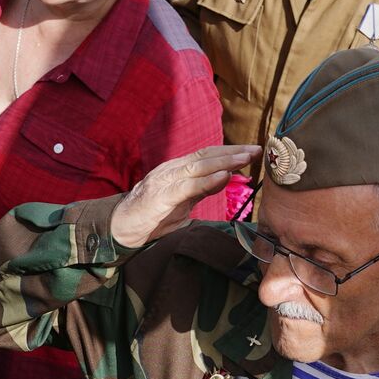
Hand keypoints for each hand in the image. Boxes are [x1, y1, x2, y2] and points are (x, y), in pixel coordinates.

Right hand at [111, 145, 259, 248]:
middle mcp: (172, 169)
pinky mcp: (161, 196)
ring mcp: (165, 181)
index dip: (230, 152)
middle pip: (207, 155)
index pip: (207, 156)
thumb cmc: (151, 217)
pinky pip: (188, 186)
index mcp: (177, 170)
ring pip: (199, 166)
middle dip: (233, 152)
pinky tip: (223, 177)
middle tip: (258, 150)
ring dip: (225, 162)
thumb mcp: (181, 202)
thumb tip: (222, 180)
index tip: (252, 151)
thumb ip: (200, 190)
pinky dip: (207, 181)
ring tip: (246, 158)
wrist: (121, 229)